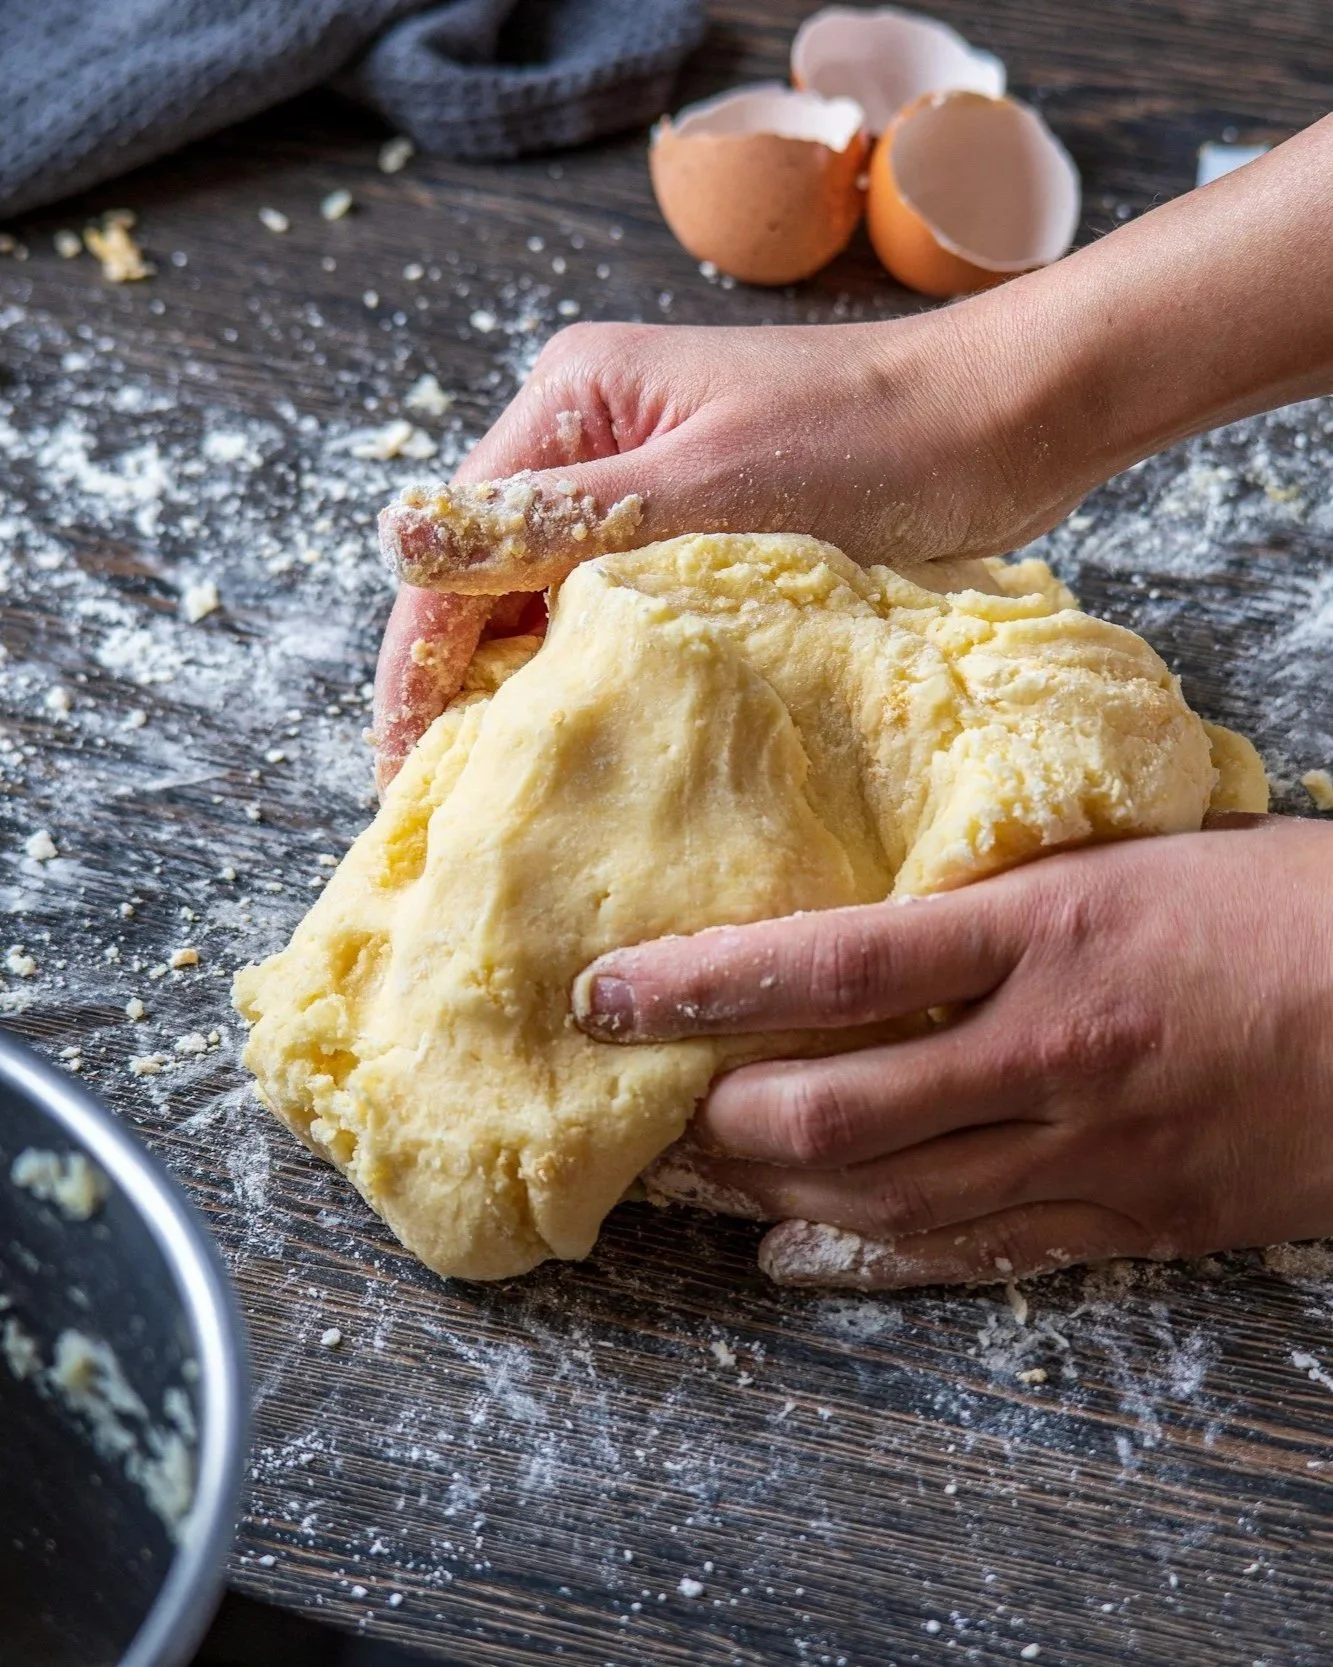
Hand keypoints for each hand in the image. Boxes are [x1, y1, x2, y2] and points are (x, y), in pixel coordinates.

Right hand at [375, 115, 1332, 785]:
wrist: (1008, 421)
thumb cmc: (869, 442)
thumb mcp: (702, 487)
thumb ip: (556, 522)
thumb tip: (398, 538)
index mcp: (571, 403)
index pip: (456, 552)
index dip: (419, 666)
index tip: (405, 775)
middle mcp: (592, 436)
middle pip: (492, 579)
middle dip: (466, 687)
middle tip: (456, 807)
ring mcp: (648, 483)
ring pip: (553, 602)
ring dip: (535, 688)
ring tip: (517, 795)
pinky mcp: (703, 526)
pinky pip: (622, 611)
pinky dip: (607, 672)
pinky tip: (603, 741)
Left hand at [573, 816, 1332, 1289]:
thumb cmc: (1284, 902)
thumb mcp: (1130, 857)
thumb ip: (1000, 890)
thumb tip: (877, 903)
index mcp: (1048, 928)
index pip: (831, 964)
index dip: (700, 983)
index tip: (608, 992)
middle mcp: (1052, 1048)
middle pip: (835, 1109)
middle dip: (718, 1118)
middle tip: (653, 1101)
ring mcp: (1092, 1147)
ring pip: (886, 1197)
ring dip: (772, 1190)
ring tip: (700, 1172)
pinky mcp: (1130, 1216)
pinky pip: (974, 1253)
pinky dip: (871, 1258)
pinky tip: (798, 1251)